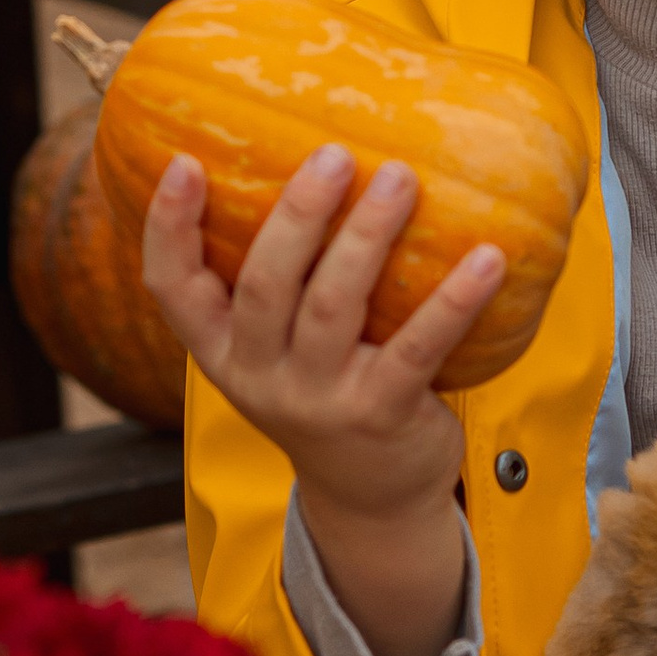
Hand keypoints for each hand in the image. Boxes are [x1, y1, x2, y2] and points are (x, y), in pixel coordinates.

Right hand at [141, 143, 503, 655]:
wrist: (371, 499)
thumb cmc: (324, 393)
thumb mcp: (277, 351)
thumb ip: (276, 283)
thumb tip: (313, 162)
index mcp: (222, 352)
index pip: (172, 289)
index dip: (169, 227)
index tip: (185, 163)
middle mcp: (260, 376)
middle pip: (265, 286)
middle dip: (297, 215)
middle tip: (333, 156)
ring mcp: (319, 399)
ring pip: (333, 307)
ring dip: (367, 237)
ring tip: (400, 179)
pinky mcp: (381, 413)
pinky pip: (417, 348)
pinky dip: (454, 301)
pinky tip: (488, 258)